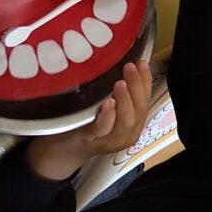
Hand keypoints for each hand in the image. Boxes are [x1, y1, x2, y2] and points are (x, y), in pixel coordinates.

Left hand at [25, 60, 152, 180]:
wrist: (65, 148)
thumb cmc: (89, 123)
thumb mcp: (109, 108)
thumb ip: (120, 92)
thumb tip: (127, 63)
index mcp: (134, 121)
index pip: (146, 99)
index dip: (146, 81)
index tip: (143, 63)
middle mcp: (126, 132)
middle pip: (139, 109)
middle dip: (137, 86)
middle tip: (130, 68)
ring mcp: (109, 139)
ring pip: (126, 121)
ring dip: (125, 100)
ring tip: (121, 83)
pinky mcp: (90, 140)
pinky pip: (103, 128)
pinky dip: (108, 115)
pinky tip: (108, 103)